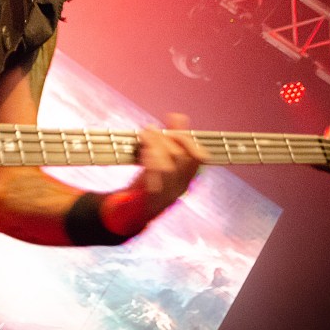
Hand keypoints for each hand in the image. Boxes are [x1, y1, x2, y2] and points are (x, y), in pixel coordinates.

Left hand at [101, 113, 206, 234]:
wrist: (130, 213)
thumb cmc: (147, 183)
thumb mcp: (161, 161)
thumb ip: (170, 139)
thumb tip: (177, 116)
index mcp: (186, 177)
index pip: (199, 157)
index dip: (187, 140)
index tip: (171, 127)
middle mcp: (181, 187)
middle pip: (182, 158)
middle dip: (166, 138)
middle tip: (149, 128)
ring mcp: (167, 195)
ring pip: (168, 168)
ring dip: (155, 147)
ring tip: (144, 136)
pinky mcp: (151, 201)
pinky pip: (154, 181)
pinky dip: (149, 163)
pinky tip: (142, 153)